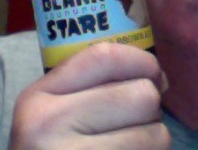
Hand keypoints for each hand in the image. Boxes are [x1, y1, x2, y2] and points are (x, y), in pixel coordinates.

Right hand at [10, 43, 170, 148]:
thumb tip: (159, 77)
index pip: (104, 57)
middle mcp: (49, 126)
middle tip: (132, 126)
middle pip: (141, 95)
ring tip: (128, 149)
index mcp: (38, 98)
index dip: (141, 61)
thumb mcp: (53, 114)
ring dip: (154, 142)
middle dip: (149, 111)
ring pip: (156, 134)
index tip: (152, 75)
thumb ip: (92, 86)